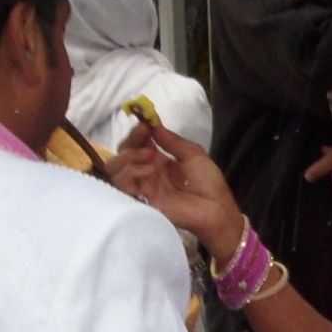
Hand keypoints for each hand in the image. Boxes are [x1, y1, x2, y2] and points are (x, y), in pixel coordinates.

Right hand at [110, 123, 244, 256]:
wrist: (216, 208)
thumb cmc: (208, 182)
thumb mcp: (192, 153)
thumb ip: (171, 140)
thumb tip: (153, 124)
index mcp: (157, 161)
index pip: (136, 144)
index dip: (137, 132)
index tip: (145, 123)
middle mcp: (146, 172)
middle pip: (122, 154)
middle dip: (131, 141)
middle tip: (146, 135)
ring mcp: (142, 186)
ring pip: (115, 169)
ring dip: (129, 157)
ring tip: (151, 155)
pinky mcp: (142, 200)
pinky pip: (122, 186)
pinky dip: (130, 173)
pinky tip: (149, 170)